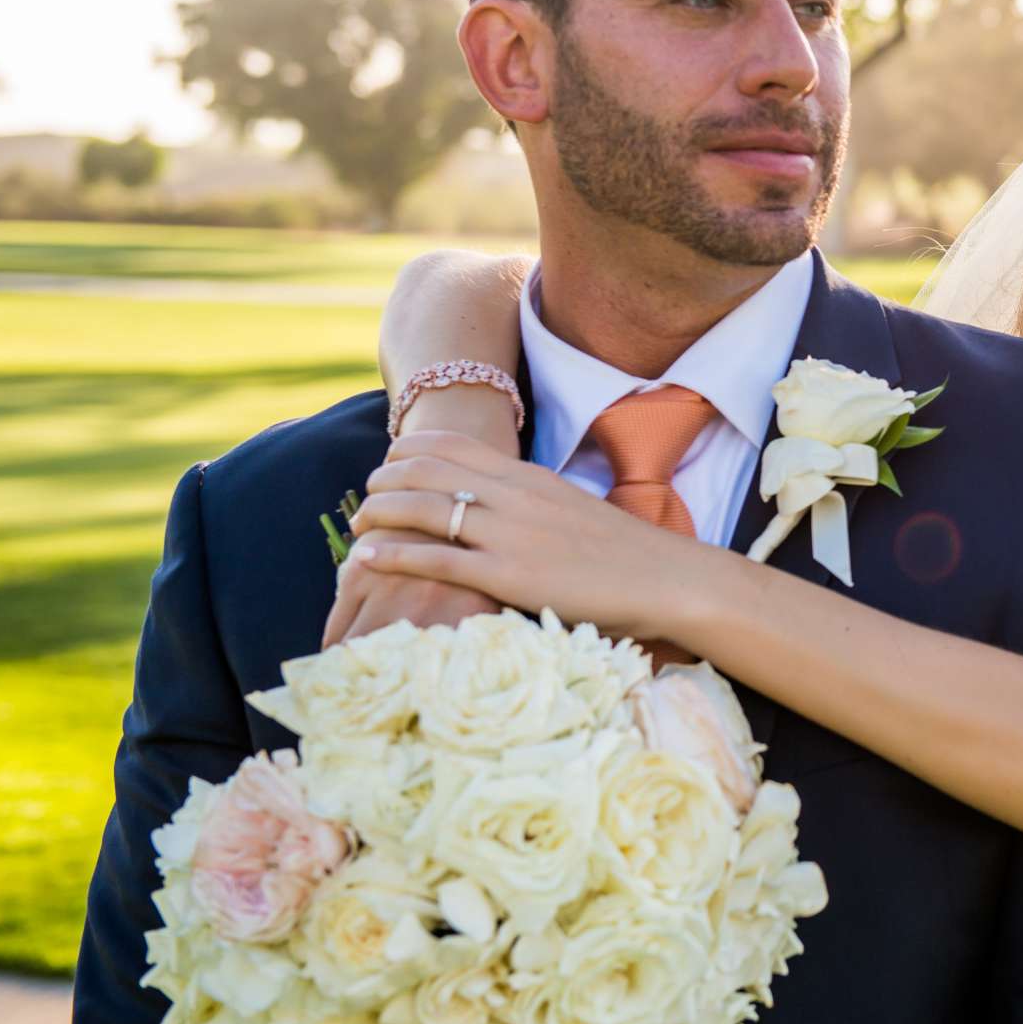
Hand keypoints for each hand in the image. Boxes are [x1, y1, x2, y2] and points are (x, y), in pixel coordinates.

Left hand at [344, 429, 715, 653]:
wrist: (664, 579)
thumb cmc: (622, 553)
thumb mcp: (570, 509)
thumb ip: (528, 503)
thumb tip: (494, 509)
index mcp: (527, 476)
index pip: (451, 444)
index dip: (406, 449)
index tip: (387, 465)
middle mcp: (513, 495)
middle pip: (426, 469)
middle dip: (383, 478)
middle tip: (365, 496)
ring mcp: (509, 534)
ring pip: (422, 508)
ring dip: (378, 513)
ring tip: (357, 525)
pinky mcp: (509, 575)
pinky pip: (436, 559)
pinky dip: (393, 555)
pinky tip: (366, 558)